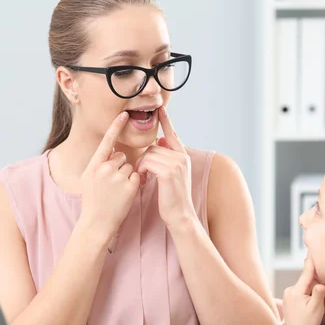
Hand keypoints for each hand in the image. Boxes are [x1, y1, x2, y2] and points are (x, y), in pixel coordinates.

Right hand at [78, 111, 139, 246]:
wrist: (96, 223)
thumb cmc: (93, 202)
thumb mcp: (89, 180)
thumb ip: (99, 164)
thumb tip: (111, 152)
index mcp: (93, 165)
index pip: (106, 142)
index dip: (115, 127)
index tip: (124, 114)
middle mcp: (104, 168)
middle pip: (121, 156)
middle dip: (120, 167)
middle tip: (112, 184)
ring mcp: (117, 177)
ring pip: (131, 166)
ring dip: (128, 176)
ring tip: (117, 191)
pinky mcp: (129, 186)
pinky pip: (137, 176)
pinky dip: (134, 183)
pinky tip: (125, 194)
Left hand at [135, 106, 196, 228]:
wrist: (180, 215)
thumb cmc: (173, 198)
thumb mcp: (172, 175)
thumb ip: (167, 158)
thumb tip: (160, 141)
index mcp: (183, 156)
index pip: (173, 134)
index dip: (166, 121)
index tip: (161, 109)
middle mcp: (182, 157)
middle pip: (154, 146)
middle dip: (144, 159)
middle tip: (142, 174)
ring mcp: (176, 163)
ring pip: (149, 154)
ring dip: (141, 166)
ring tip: (143, 178)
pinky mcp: (168, 172)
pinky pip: (147, 162)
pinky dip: (142, 170)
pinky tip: (144, 181)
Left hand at [282, 255, 324, 324]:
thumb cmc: (307, 323)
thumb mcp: (316, 308)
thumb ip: (319, 294)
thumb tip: (321, 284)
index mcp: (296, 291)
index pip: (306, 274)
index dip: (311, 262)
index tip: (312, 250)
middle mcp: (290, 290)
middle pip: (307, 281)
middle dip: (316, 283)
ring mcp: (288, 295)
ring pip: (304, 287)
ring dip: (312, 290)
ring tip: (318, 302)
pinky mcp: (288, 300)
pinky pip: (301, 292)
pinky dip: (308, 294)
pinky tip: (312, 303)